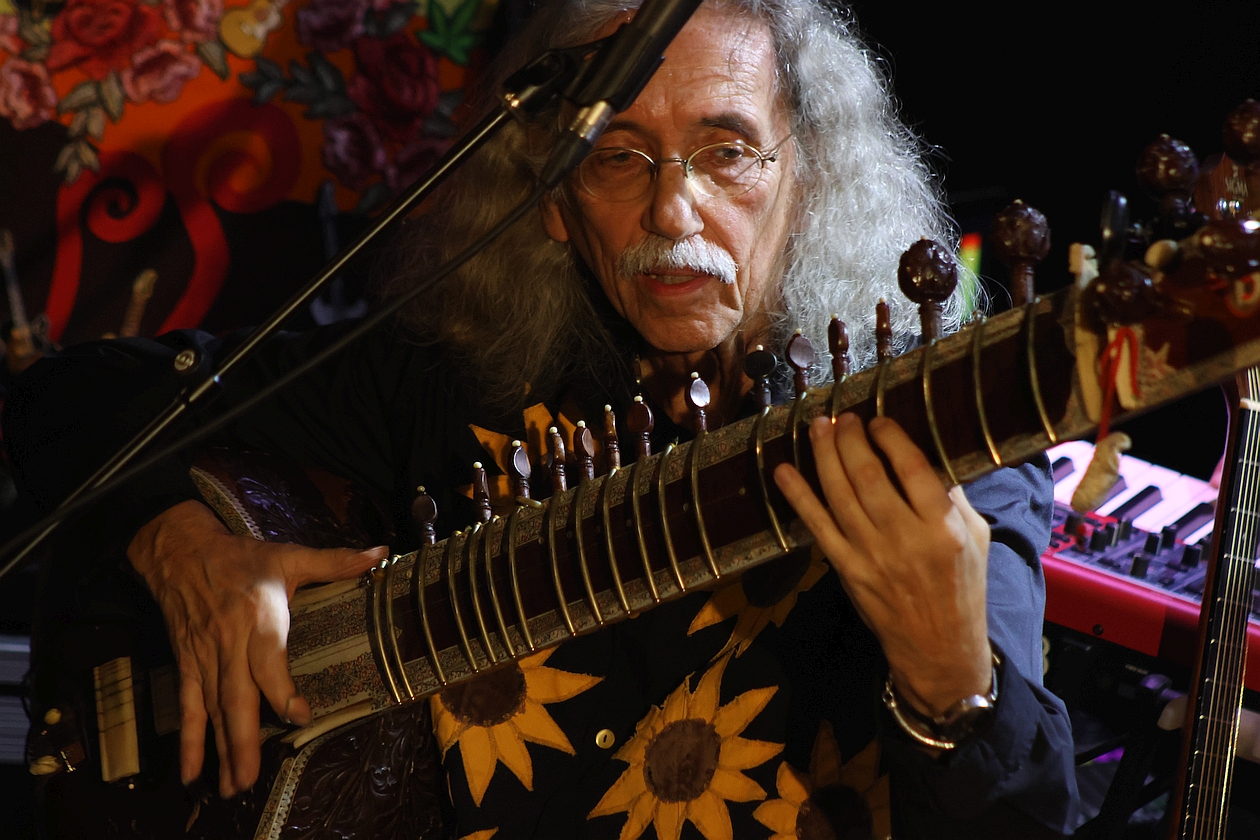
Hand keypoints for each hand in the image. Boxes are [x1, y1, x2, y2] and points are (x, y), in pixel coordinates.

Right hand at [127, 500, 385, 796]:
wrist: (181, 552)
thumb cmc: (242, 558)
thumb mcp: (290, 556)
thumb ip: (335, 562)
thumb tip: (381, 553)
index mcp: (259, 617)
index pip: (268, 660)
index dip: (280, 689)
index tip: (298, 714)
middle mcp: (230, 643)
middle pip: (236, 696)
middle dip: (243, 739)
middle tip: (250, 777)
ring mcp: (206, 658)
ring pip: (213, 709)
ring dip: (222, 748)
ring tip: (233, 784)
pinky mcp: (188, 665)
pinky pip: (187, 706)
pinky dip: (189, 740)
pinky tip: (192, 772)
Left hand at [774, 414, 991, 717]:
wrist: (939, 648)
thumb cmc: (962, 587)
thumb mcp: (975, 537)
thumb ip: (952, 496)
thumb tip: (925, 451)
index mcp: (943, 527)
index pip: (912, 469)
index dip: (889, 438)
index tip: (877, 420)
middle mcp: (905, 538)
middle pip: (868, 477)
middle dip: (850, 440)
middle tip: (842, 417)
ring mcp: (871, 555)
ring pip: (840, 495)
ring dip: (824, 456)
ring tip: (817, 427)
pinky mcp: (847, 569)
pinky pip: (817, 526)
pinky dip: (798, 497)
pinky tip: (784, 471)